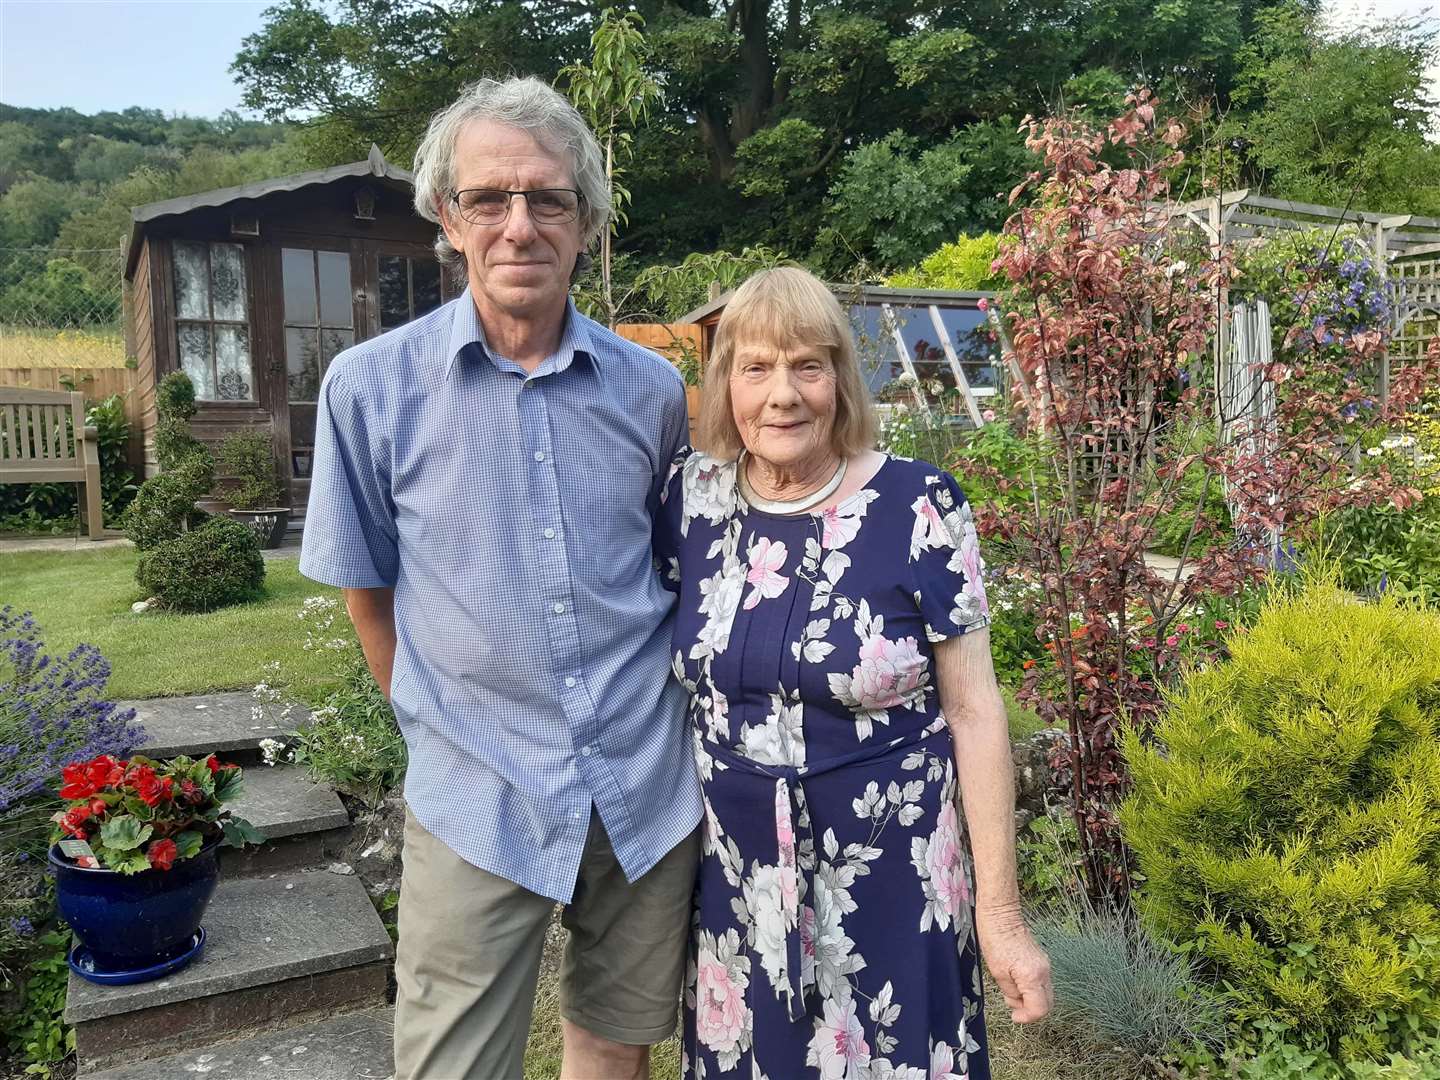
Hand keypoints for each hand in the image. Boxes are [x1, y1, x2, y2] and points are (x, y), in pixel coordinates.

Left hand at [976, 904, 1052, 1023]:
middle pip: (1047, 1003)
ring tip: (1010, 989)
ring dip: (1030, 999)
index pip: (1040, 1009)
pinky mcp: (1041, 959)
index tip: (1014, 1016)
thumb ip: (1010, 992)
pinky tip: (1015, 980)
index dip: (1027, 1017)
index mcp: (1033, 976)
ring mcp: (1045, 965)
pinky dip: (1031, 988)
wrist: (1001, 913)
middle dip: (1030, 1009)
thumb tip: (1018, 1004)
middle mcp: (1044, 971)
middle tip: (1011, 1003)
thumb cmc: (995, 939)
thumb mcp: (997, 972)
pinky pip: (1041, 982)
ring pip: (1045, 993)